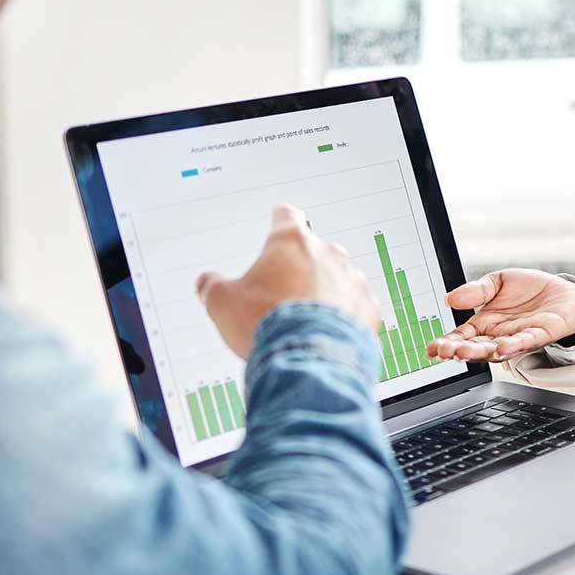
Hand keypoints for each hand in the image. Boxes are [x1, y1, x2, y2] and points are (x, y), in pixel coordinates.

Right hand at [196, 205, 381, 357]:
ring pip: (338, 279)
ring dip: (325, 292)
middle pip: (313, 251)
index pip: (286, 217)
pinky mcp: (368, 309)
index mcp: (291, 243)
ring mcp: (351, 280)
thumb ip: (213, 287)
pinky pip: (356, 307)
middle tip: (283, 294)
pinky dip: (345, 316)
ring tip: (306, 320)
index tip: (281, 215)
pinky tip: (330, 332)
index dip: (280, 218)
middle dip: (301, 268)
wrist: (307, 359)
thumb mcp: (222, 303)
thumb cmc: (266, 323)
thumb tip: (206, 283)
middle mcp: (327, 254)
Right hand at [424, 269, 574, 361]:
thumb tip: (450, 297)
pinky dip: (512, 346)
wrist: (563, 291)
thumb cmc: (530, 290)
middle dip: (458, 351)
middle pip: (474, 347)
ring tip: (464, 352)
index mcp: (485, 324)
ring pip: (496, 350)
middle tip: (445, 352)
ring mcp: (518, 338)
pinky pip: (524, 343)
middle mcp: (498, 335)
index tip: (431, 349)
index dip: (446, 343)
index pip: (460, 337)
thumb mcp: (498, 282)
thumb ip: (476, 291)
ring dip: (480, 352)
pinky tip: (501, 347)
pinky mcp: (540, 335)